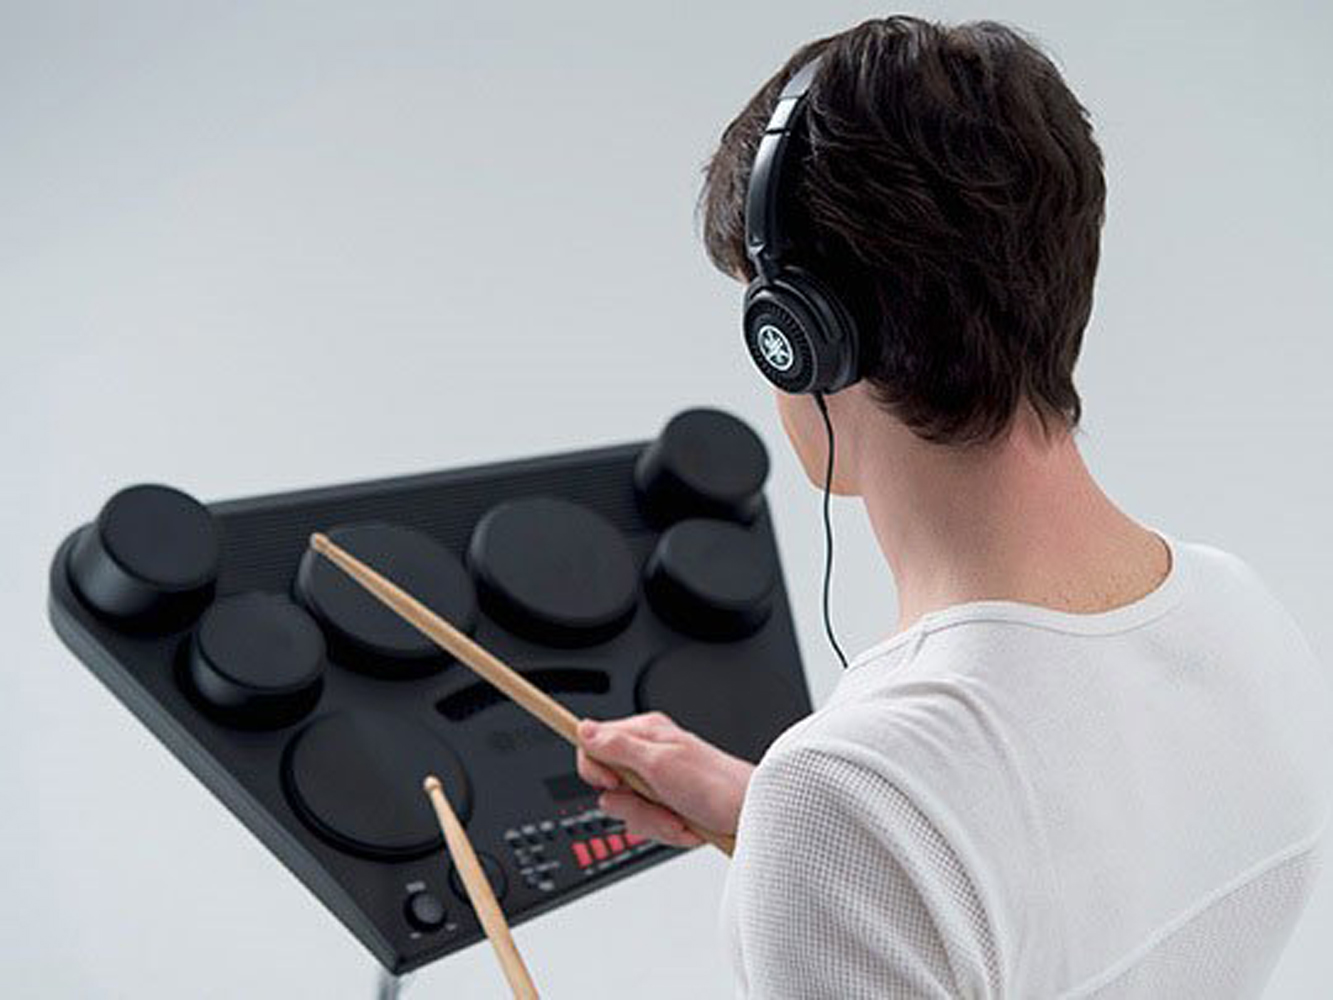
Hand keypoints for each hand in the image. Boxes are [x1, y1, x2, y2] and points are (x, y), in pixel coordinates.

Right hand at [575, 711, 754, 847]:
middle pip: (608, 787)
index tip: (613, 783)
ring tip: (679, 815)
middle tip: (658, 800)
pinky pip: (648, 826)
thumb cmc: (717, 785)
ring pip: (627, 811)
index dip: (595, 770)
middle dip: (633, 805)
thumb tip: (583, 729)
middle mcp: (648, 756)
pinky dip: (667, 831)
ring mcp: (658, 784)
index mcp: (645, 734)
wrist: (751, 815)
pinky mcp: (667, 807)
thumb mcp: (660, 763)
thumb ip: (617, 746)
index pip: (593, 746)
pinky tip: (686, 824)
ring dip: (653, 821)